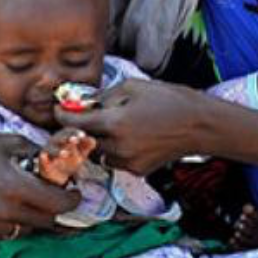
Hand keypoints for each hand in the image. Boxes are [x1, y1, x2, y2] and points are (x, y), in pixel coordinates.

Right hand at [0, 132, 80, 240]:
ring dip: (35, 217)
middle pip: (47, 221)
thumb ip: (38, 155)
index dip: (72, 200)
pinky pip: (8, 234)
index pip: (59, 204)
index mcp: (15, 186)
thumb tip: (62, 162)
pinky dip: (13, 223)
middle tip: (56, 196)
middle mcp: (4, 211)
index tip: (75, 193)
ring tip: (28, 200)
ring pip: (28, 230)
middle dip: (56, 209)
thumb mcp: (10, 142)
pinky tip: (6, 206)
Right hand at [37, 128, 95, 185]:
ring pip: (51, 149)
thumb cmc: (71, 159)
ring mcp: (48, 152)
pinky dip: (43, 158)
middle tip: (75, 140)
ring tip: (65, 154)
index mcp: (64, 137)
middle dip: (67, 138)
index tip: (83, 135)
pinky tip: (44, 156)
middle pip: (59, 138)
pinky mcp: (43, 162)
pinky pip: (42, 159)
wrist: (57, 174)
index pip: (69, 131)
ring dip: (58, 150)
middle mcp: (55, 142)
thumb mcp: (81, 153)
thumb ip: (87, 146)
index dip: (75, 132)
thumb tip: (93, 140)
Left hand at [52, 79, 203, 176]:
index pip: (74, 123)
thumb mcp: (132, 86)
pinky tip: (124, 138)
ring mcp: (128, 161)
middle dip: (78, 130)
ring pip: (97, 154)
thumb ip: (102, 96)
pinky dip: (112, 151)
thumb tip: (81, 102)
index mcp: (115, 123)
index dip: (62, 115)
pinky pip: (114, 161)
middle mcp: (118, 147)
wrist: (199, 124)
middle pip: (82, 142)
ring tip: (105, 127)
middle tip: (79, 118)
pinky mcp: (137, 170)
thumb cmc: (169, 99)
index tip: (59, 109)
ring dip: (95, 142)